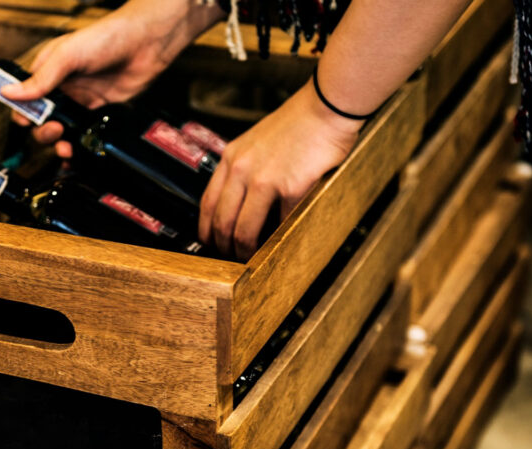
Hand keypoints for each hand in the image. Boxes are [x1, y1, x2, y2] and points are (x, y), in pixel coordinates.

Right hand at [0, 0, 224, 156]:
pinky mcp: (98, 113)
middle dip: (43, 131)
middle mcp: (62, 88)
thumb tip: (9, 93)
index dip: (23, 113)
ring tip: (65, 146)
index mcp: (47, 71)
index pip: (25, 98)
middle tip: (55, 130)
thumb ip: (40, 79)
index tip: (28, 122)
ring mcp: (80, 101)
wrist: (146, 44)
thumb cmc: (106, 38)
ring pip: (61, 131)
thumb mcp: (67, 56)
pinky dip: (77, 147)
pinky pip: (82, 134)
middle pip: (41, 120)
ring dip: (58, 143)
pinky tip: (76, 154)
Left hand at [198, 79, 363, 259]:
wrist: (325, 107)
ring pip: (244, 229)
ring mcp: (264, 179)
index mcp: (231, 157)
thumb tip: (238, 202)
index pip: (207, 203)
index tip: (210, 242)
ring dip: (245, 250)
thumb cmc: (298, 123)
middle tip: (229, 258)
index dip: (206, 229)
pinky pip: (280, 222)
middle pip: (222, 221)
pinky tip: (279, 243)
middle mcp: (241, 169)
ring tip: (251, 258)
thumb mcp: (255, 142)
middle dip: (224, 247)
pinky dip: (279, 237)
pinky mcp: (290, 187)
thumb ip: (243, 168)